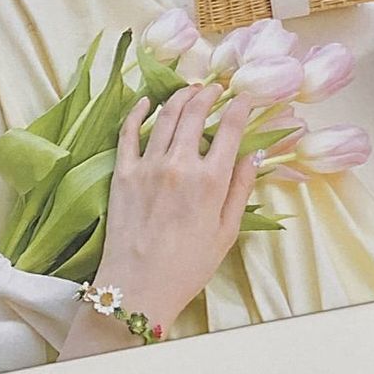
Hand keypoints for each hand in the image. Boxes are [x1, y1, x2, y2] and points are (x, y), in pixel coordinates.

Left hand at [60, 82, 256, 357]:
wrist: (139, 286)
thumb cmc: (189, 266)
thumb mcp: (227, 231)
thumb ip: (240, 189)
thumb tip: (252, 156)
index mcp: (211, 180)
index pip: (230, 129)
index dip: (240, 107)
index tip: (245, 97)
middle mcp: (180, 165)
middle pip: (195, 114)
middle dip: (209, 94)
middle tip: (216, 88)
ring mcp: (147, 165)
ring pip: (165, 116)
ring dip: (180, 97)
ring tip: (190, 90)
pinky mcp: (122, 172)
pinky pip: (129, 132)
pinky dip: (138, 112)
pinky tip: (147, 101)